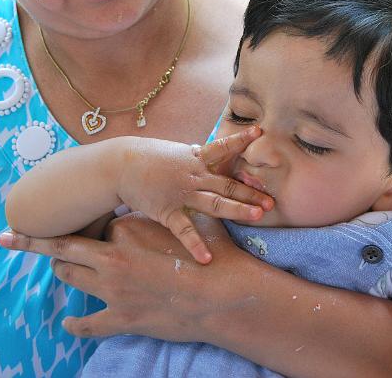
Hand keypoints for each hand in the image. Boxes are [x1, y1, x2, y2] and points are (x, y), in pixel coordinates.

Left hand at [0, 212, 247, 340]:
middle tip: (11, 236)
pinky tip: (67, 323)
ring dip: (60, 271)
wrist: (223, 294)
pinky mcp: (121, 318)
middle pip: (63, 247)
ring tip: (54, 268)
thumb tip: (172, 195)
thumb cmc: (211, 253)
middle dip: (35, 241)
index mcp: (125, 231)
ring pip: (70, 277)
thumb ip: (169, 210)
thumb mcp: (187, 219)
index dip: (92, 223)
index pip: (97, 225)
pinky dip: (75, 324)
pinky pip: (87, 323)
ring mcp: (113, 291)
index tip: (81, 218)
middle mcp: (112, 258)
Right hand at [118, 126, 273, 262]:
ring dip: (237, 210)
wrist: (119, 166)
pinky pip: (184, 229)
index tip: (260, 132)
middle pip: (227, 184)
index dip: (241, 140)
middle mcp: (193, 175)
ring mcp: (182, 193)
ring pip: (215, 203)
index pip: (222, 147)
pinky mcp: (167, 210)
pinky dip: (195, 244)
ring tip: (257, 217)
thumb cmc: (149, 158)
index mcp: (196, 157)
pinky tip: (206, 258)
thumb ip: (199, 157)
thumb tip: (218, 153)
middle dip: (251, 192)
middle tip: (272, 202)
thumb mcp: (177, 152)